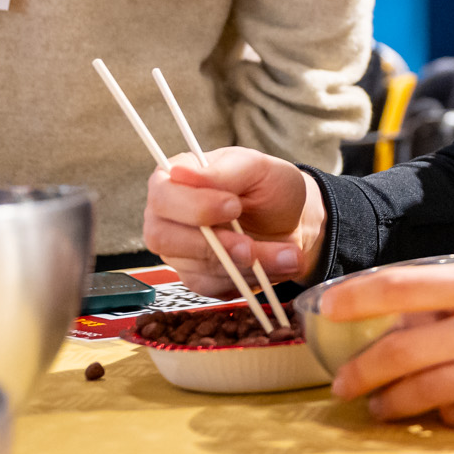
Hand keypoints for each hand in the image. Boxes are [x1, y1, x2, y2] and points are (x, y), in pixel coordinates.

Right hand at [142, 146, 324, 296]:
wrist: (291, 222)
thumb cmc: (269, 188)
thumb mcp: (257, 168)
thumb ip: (222, 171)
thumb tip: (179, 172)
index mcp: (174, 180)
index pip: (162, 195)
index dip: (195, 206)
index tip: (234, 206)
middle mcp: (167, 217)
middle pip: (162, 238)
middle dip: (214, 245)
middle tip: (251, 245)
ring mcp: (179, 251)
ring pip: (196, 266)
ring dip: (245, 264)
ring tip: (284, 254)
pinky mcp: (197, 277)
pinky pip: (213, 286)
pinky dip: (250, 277)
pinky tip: (276, 263)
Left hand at [322, 244, 453, 429]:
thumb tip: (419, 317)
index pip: (397, 286)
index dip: (352, 299)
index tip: (323, 308)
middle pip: (398, 353)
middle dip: (360, 372)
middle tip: (341, 384)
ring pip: (426, 393)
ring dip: (393, 404)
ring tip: (380, 408)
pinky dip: (444, 417)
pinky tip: (437, 417)